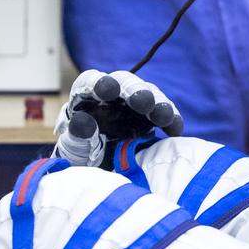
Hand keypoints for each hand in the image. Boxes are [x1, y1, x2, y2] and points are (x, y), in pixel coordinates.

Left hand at [54, 70, 182, 166]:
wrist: (96, 168)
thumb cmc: (79, 153)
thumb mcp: (74, 148)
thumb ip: (77, 134)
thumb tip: (82, 121)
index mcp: (85, 96)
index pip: (90, 81)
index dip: (99, 83)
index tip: (108, 90)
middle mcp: (111, 94)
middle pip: (125, 82)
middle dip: (135, 91)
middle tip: (144, 102)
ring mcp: (133, 103)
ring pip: (148, 94)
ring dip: (157, 103)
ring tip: (164, 117)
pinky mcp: (150, 116)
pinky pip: (163, 113)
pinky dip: (170, 120)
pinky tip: (175, 130)